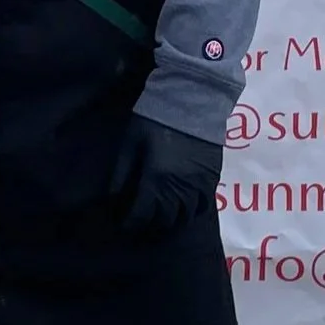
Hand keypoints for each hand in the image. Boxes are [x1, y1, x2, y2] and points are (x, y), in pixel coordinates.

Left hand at [107, 114, 223, 234]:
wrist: (192, 99)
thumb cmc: (155, 119)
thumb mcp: (130, 143)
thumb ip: (121, 173)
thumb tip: (112, 199)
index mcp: (156, 179)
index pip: (141, 215)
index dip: (129, 223)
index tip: (123, 223)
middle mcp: (179, 189)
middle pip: (164, 221)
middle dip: (149, 225)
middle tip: (140, 220)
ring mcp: (199, 185)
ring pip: (185, 217)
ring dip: (171, 221)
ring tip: (160, 216)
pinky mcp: (212, 178)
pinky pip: (203, 206)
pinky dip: (191, 211)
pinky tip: (182, 207)